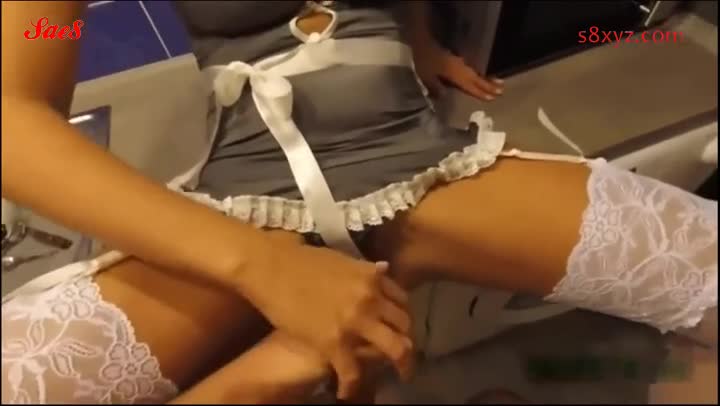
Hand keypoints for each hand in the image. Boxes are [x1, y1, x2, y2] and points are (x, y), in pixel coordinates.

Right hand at [240, 242, 413, 399]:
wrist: (270, 266)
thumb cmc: (299, 259)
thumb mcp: (341, 260)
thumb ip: (365, 270)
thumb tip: (383, 270)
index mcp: (372, 278)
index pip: (403, 302)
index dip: (402, 318)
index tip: (398, 329)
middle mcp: (371, 299)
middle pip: (404, 327)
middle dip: (406, 342)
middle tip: (402, 355)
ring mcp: (355, 322)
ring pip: (396, 349)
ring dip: (401, 366)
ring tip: (398, 376)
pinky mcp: (333, 342)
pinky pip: (353, 371)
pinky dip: (352, 385)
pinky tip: (346, 392)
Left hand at [413, 42, 503, 100]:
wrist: (423, 42)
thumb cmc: (424, 61)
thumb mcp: (426, 77)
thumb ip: (436, 87)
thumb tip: (444, 96)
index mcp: (454, 74)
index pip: (470, 86)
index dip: (480, 93)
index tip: (492, 98)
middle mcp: (460, 69)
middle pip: (477, 79)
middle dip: (489, 85)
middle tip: (502, 91)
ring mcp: (459, 62)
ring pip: (476, 72)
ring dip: (487, 78)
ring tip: (499, 82)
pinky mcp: (455, 59)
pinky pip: (471, 68)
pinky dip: (478, 73)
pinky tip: (481, 74)